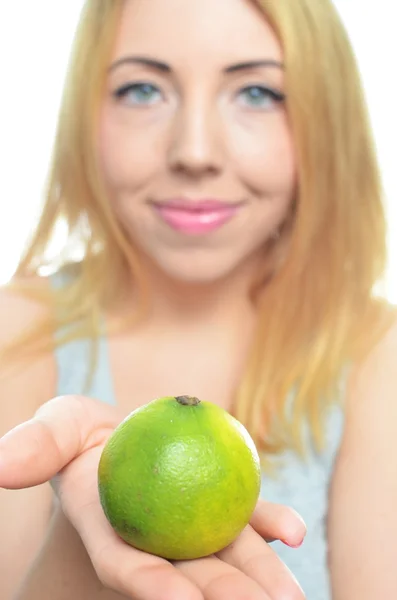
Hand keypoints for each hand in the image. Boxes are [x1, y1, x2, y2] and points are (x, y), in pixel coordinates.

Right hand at [0, 395, 305, 599]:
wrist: (121, 438)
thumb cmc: (82, 437)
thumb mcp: (57, 429)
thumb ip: (36, 445)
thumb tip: (3, 465)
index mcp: (114, 533)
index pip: (130, 565)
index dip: (152, 586)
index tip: (179, 599)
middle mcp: (157, 542)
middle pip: (189, 577)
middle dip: (222, 598)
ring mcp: (193, 529)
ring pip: (227, 558)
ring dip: (261, 578)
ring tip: (292, 597)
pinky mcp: (219, 508)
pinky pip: (247, 519)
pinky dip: (270, 525)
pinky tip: (294, 531)